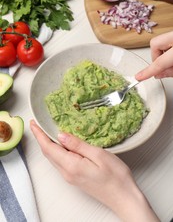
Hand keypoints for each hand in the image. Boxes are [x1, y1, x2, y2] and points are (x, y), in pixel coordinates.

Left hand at [30, 120, 158, 221]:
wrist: (123, 197)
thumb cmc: (115, 176)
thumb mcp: (98, 155)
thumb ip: (78, 145)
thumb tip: (61, 136)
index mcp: (71, 165)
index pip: (49, 148)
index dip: (39, 135)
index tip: (34, 124)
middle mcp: (67, 173)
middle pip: (48, 153)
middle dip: (41, 138)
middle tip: (38, 125)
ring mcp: (70, 177)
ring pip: (53, 158)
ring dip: (47, 145)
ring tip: (47, 132)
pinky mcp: (75, 178)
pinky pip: (61, 162)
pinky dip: (56, 151)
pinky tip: (61, 145)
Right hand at [135, 31, 172, 80]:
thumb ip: (171, 71)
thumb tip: (160, 74)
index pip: (159, 62)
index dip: (148, 71)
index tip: (139, 77)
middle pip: (154, 44)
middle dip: (156, 57)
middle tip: (163, 67)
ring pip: (161, 40)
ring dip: (162, 52)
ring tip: (171, 61)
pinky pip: (168, 39)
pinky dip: (169, 47)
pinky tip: (172, 54)